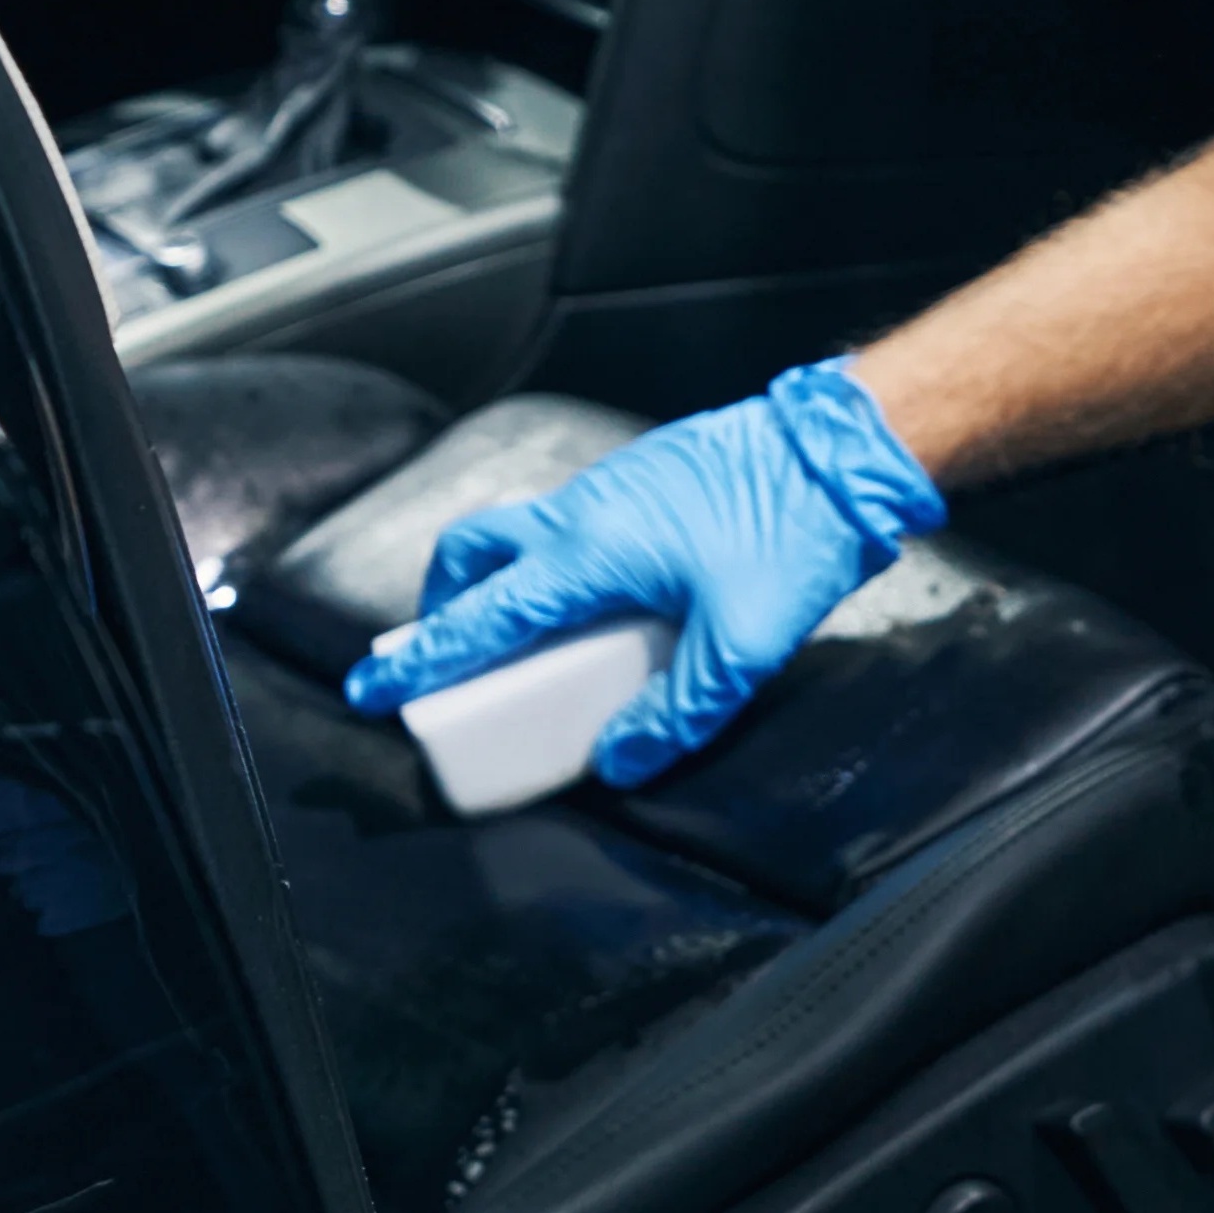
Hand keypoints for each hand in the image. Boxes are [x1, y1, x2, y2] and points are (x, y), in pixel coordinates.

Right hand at [344, 357, 943, 785]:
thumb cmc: (795, 532)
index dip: (423, 661)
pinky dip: (551, 561)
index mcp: (590, 554)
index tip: (374, 687)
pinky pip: (568, 521)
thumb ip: (677, 712)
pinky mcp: (643, 479)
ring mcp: (612, 488)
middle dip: (443, 605)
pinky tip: (599, 595)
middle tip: (442, 653)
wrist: (840, 451)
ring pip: (519, 531)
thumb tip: (621, 761)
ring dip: (497, 579)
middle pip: (474, 554)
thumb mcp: (742, 646)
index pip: (482, 619)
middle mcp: (584, 513)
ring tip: (519, 633)